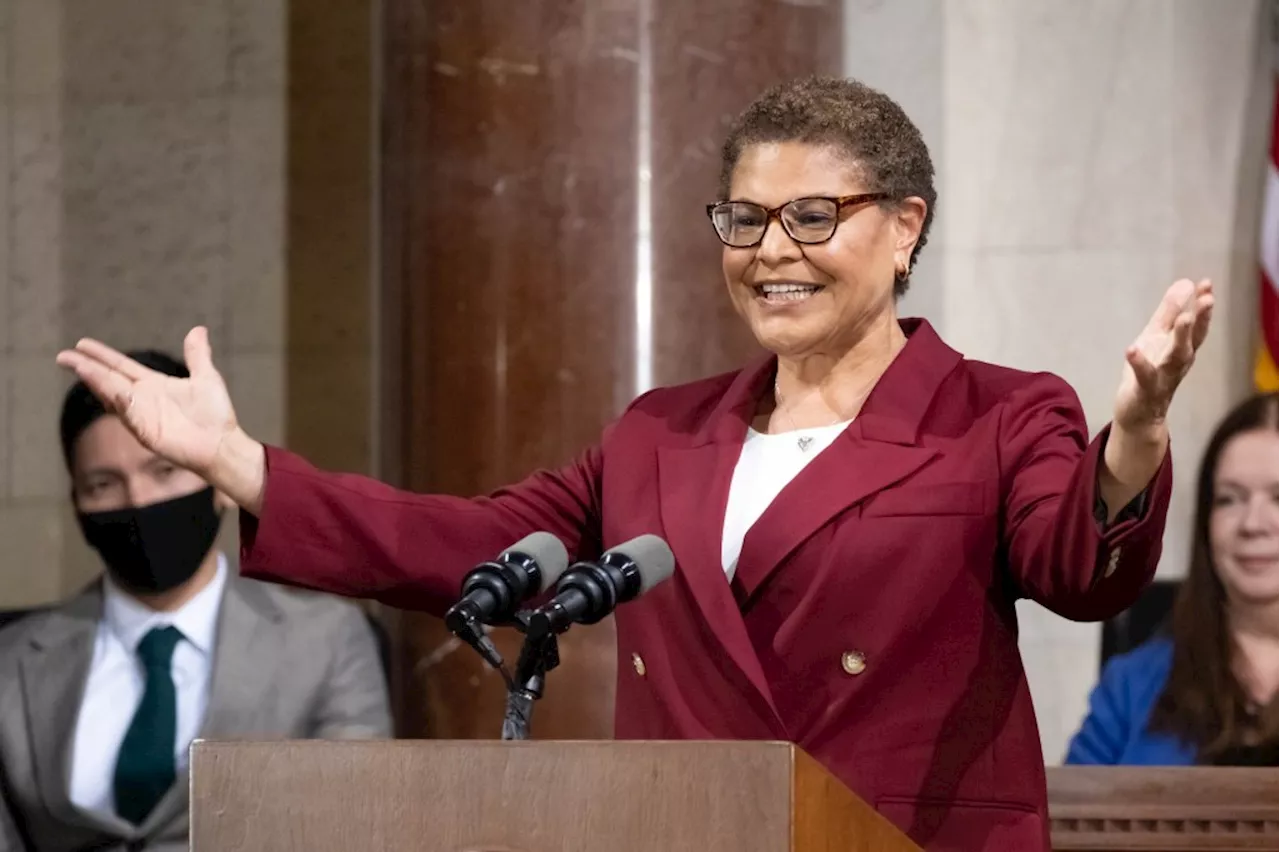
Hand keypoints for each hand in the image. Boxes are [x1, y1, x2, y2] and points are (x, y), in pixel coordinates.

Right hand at [55, 326, 238, 478]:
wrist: (224, 444)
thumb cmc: (216, 416)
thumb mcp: (206, 378)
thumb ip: (197, 355)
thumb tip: (198, 330)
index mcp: (154, 384)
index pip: (121, 366)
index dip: (102, 355)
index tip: (82, 344)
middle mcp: (143, 399)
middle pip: (109, 379)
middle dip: (86, 367)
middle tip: (63, 356)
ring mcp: (142, 416)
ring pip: (113, 395)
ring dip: (97, 381)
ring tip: (80, 366)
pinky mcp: (147, 432)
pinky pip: (130, 415)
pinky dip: (121, 403)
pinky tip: (114, 391)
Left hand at [1114, 278, 1213, 433]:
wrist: (1140, 414)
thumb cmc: (1150, 371)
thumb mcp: (1157, 337)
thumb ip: (1169, 312)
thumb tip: (1186, 282)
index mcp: (1182, 348)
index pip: (1197, 324)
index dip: (1202, 305)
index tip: (1207, 283)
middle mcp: (1178, 362)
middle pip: (1192, 339)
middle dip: (1200, 319)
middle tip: (1208, 299)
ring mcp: (1164, 376)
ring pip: (1176, 357)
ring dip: (1181, 337)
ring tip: (1184, 319)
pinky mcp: (1146, 390)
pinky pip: (1144, 376)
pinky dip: (1139, 363)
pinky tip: (1131, 349)